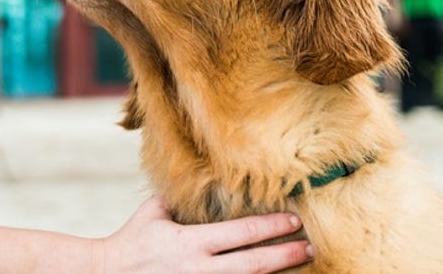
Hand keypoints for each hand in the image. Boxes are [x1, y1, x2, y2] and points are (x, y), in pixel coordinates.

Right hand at [101, 195, 311, 272]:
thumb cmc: (132, 241)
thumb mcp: (156, 212)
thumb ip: (183, 199)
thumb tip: (207, 178)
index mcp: (190, 242)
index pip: (241, 233)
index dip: (271, 227)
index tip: (293, 220)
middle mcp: (198, 269)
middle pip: (253, 264)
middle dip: (284, 255)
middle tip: (310, 247)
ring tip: (301, 264)